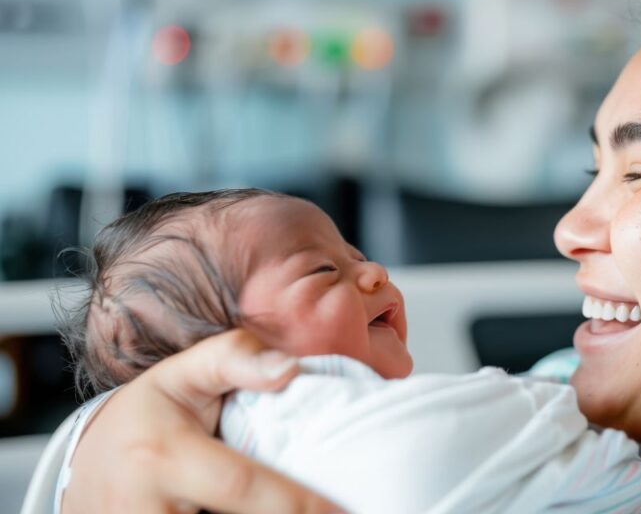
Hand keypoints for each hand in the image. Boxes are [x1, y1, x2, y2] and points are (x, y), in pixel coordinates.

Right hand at [61, 329, 342, 513]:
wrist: (81, 466)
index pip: (240, 485)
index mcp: (163, 456)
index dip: (296, 503)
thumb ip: (235, 359)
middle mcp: (144, 508)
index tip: (342, 512)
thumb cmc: (148, 417)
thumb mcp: (183, 374)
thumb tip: (290, 369)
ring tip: (300, 512)